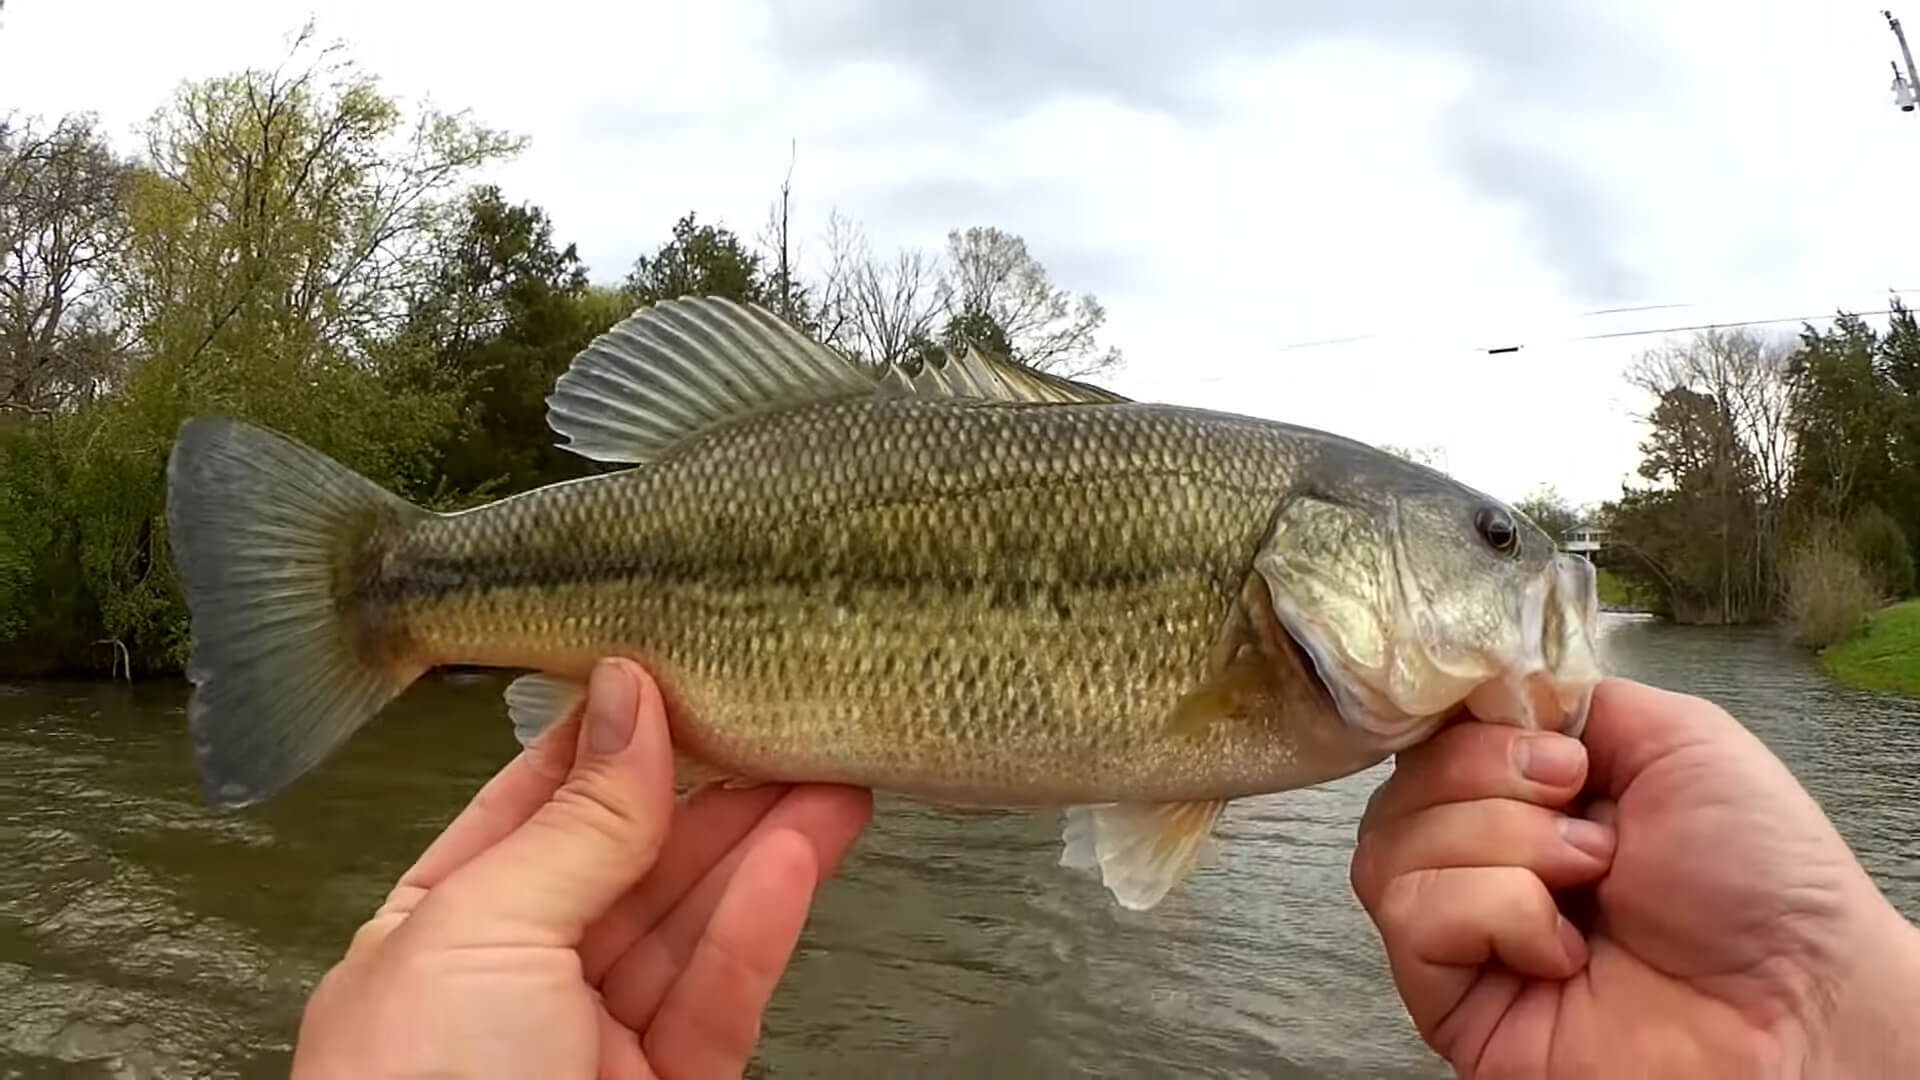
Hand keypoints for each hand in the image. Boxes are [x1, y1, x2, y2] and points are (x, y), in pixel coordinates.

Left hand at [289, 658, 873, 1078]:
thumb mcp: (479, 937)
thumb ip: (572, 824)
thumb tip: (628, 698)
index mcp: (435, 935)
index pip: (530, 806)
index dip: (607, 735)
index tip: (676, 663)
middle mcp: (515, 984)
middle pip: (630, 858)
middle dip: (709, 784)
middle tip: (782, 709)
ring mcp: (596, 1046)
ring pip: (693, 922)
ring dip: (762, 842)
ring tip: (831, 765)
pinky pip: (723, 994)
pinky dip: (765, 923)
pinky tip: (804, 852)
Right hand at [1351, 676, 1919, 1076]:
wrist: (1794, 998)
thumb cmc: (1762, 879)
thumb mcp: (1677, 737)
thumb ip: (1570, 699)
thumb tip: (1484, 688)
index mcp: (1528, 793)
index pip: (1434, 732)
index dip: (1462, 719)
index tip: (1543, 737)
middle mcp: (1483, 857)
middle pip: (1402, 780)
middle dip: (1490, 776)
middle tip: (1586, 812)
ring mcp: (1463, 931)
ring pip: (1391, 844)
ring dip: (1503, 843)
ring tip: (1588, 877)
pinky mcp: (1448, 1001)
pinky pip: (1414, 917)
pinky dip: (1497, 912)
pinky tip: (1564, 947)